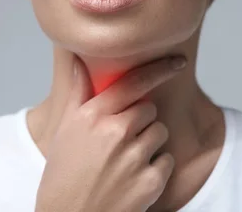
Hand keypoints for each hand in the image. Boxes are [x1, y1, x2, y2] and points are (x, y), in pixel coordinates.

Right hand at [34, 54, 186, 211]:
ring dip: (149, 144)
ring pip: (159, 132)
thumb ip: (78, 93)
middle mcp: (114, 133)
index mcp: (91, 117)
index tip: (178, 61)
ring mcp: (134, 158)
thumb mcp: (64, 132)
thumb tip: (77, 60)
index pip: (133, 82)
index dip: (159, 68)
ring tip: (124, 162)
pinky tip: (133, 180)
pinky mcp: (150, 181)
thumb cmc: (64, 177)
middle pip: (149, 109)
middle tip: (120, 141)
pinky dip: (155, 169)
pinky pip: (166, 160)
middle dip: (140, 121)